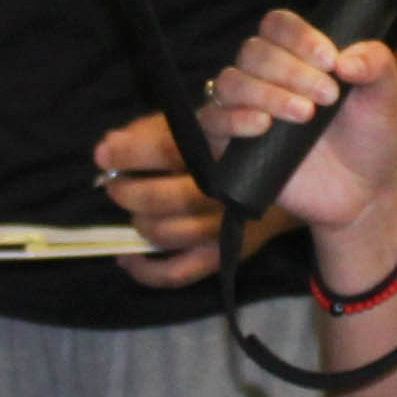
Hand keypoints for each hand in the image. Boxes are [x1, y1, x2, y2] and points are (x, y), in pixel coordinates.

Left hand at [88, 109, 229, 289]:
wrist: (292, 176)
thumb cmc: (233, 144)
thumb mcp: (200, 124)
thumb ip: (153, 131)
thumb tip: (110, 143)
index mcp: (222, 148)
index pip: (167, 148)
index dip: (129, 154)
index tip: (103, 154)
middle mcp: (227, 189)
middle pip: (165, 197)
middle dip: (129, 191)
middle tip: (115, 184)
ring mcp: (227, 226)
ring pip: (168, 234)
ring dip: (140, 223)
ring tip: (131, 210)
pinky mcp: (226, 254)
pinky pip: (180, 272)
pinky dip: (146, 270)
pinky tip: (126, 258)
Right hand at [200, 10, 396, 276]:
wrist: (364, 191)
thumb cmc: (371, 136)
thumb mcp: (386, 96)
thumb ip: (377, 64)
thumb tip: (347, 59)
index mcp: (296, 55)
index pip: (277, 25)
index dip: (299, 37)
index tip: (331, 61)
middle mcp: (265, 76)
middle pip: (254, 52)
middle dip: (291, 70)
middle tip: (328, 96)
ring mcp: (244, 109)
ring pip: (230, 82)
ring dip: (266, 93)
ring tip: (304, 115)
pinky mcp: (230, 145)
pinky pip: (211, 120)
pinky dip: (233, 119)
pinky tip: (263, 125)